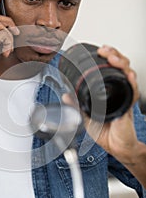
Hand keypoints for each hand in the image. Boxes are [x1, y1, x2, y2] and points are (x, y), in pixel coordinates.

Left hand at [83, 45, 139, 162]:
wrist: (116, 146)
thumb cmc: (105, 132)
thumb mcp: (85, 117)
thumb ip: (77, 105)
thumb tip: (66, 95)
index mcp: (108, 91)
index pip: (109, 69)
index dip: (107, 57)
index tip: (100, 51)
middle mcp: (118, 91)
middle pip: (120, 67)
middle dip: (114, 55)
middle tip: (105, 51)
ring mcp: (124, 96)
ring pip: (127, 74)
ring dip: (121, 64)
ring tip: (113, 58)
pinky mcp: (128, 105)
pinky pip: (132, 91)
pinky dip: (130, 81)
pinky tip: (127, 75)